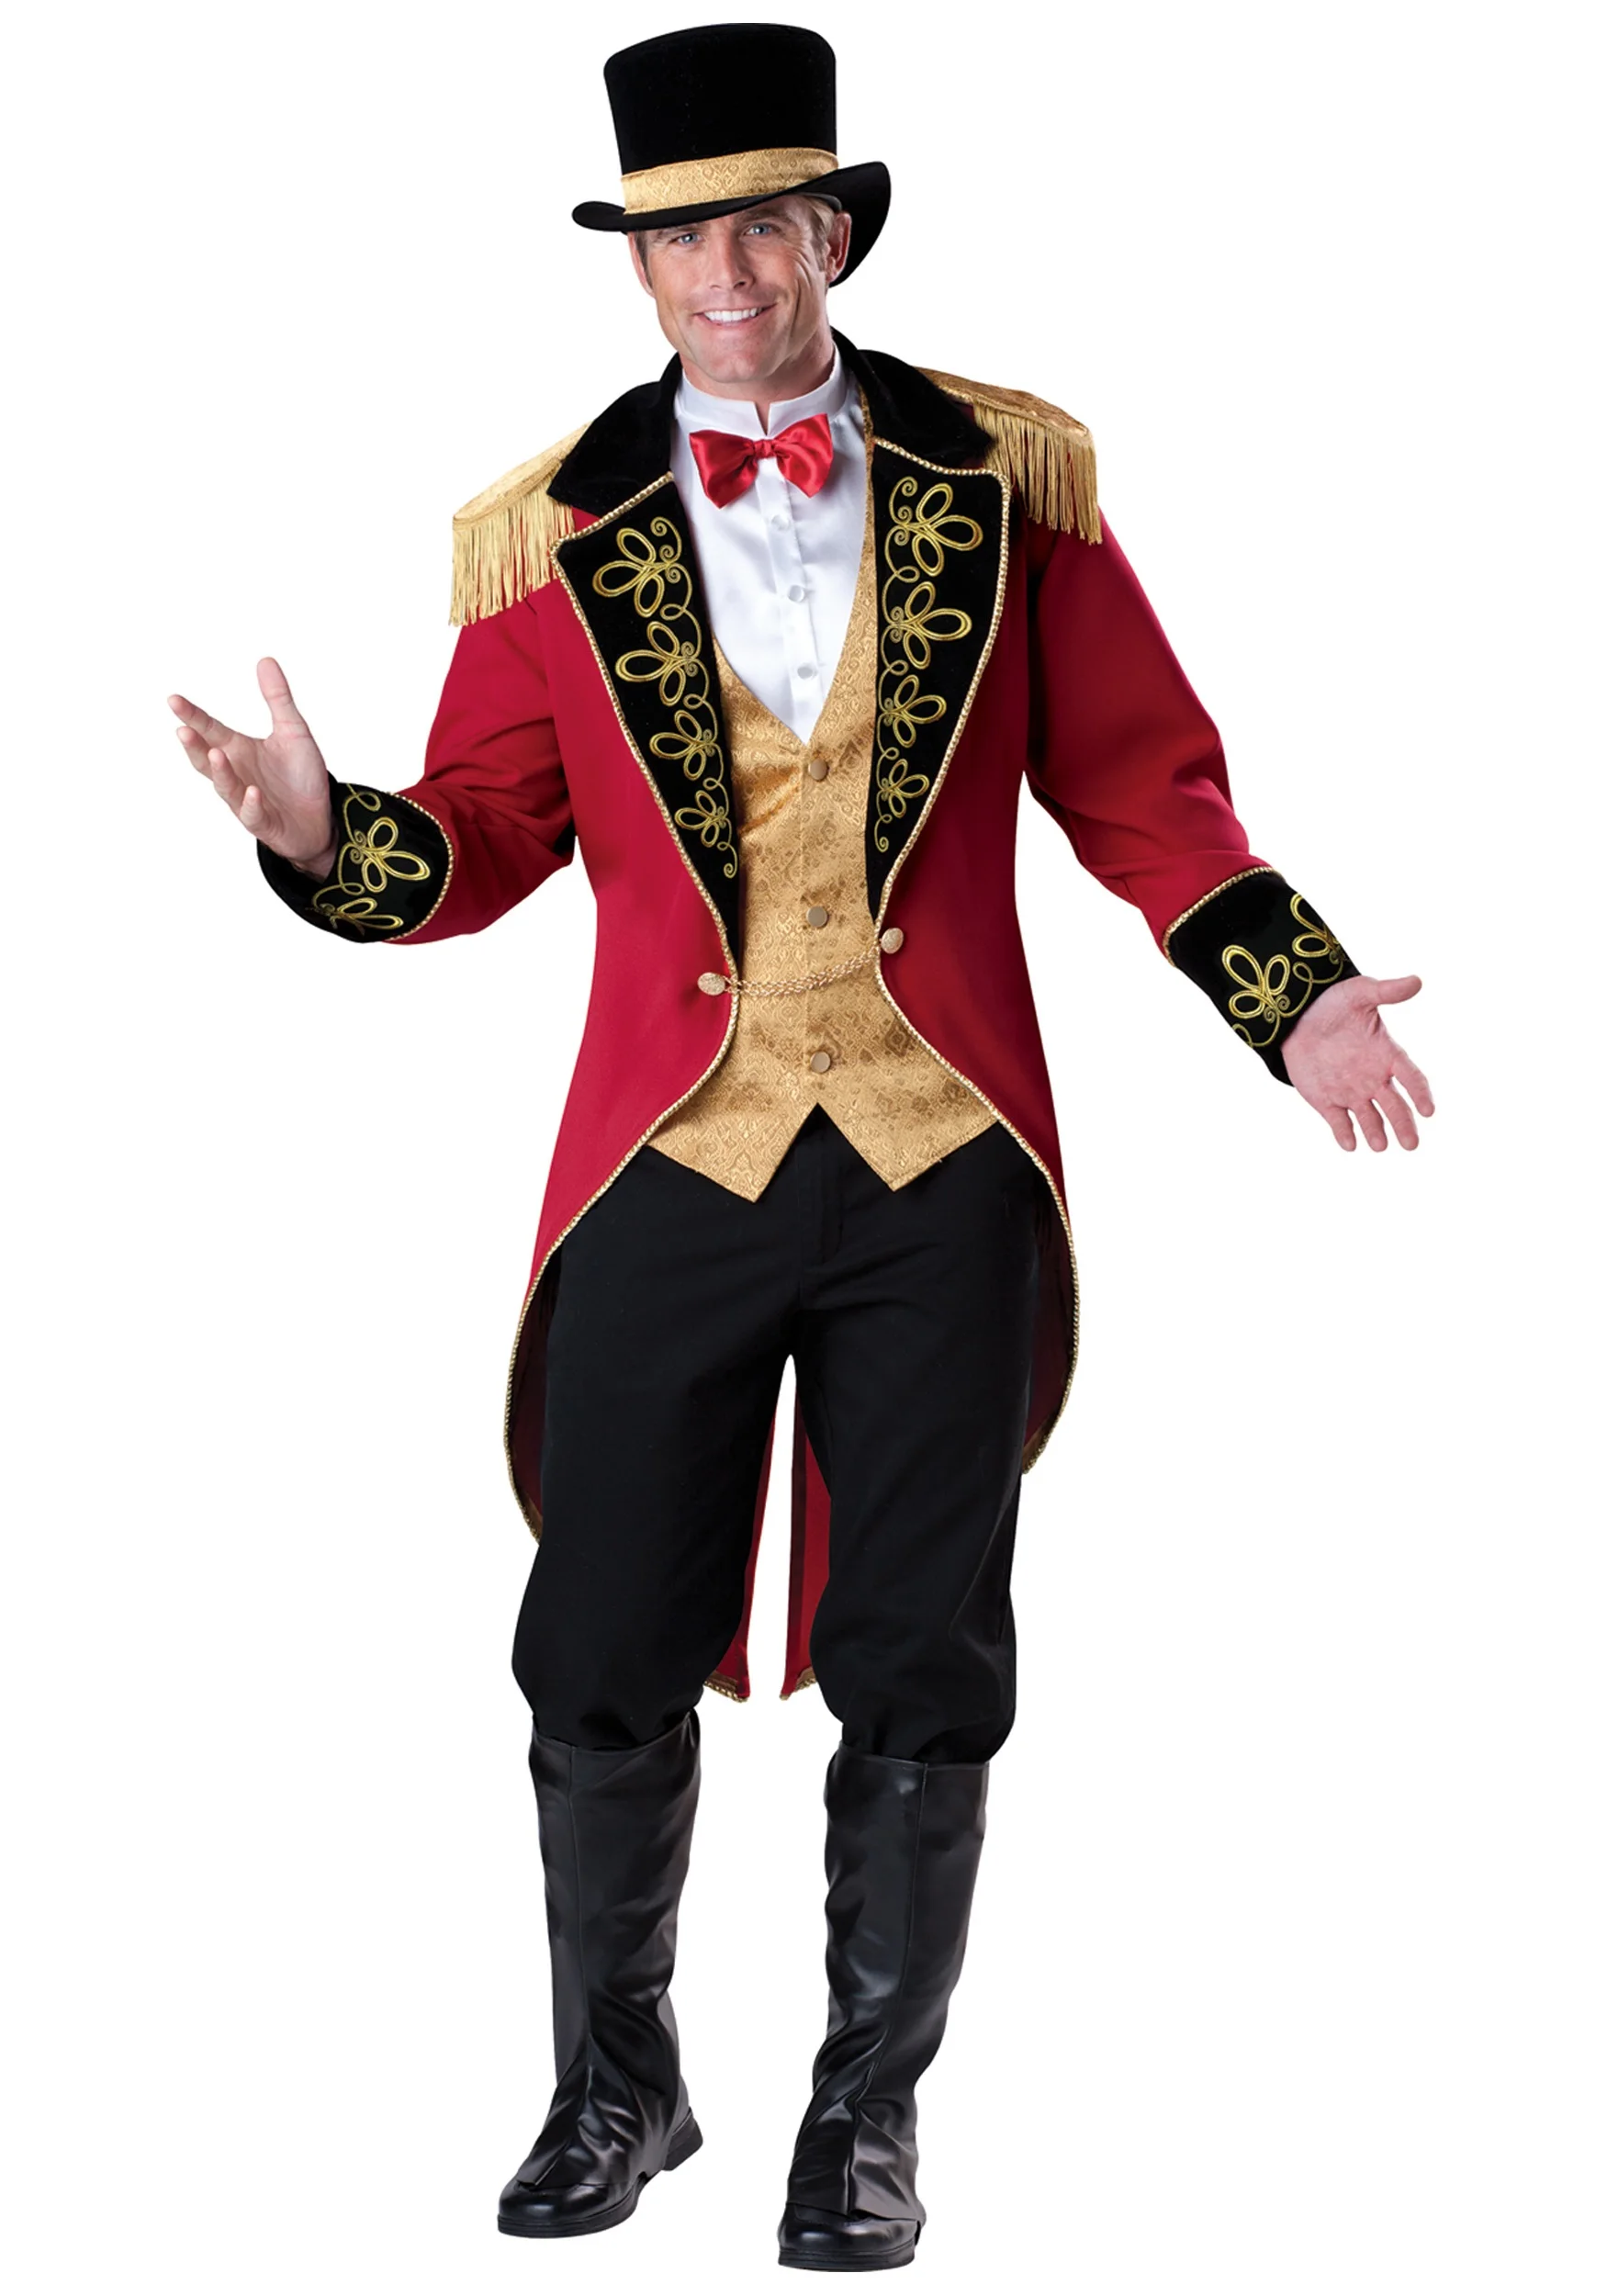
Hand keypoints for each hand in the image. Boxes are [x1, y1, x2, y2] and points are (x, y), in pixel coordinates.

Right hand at [168, 658, 335, 874]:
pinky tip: (252, 792)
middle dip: (195, 745)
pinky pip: (252, 815)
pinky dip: (251, 804)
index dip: (193, 715)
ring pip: (225, 787)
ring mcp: (246, 800)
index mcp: (239, 750)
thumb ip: (278, 698)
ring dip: (220, 772)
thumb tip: (265, 660)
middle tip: (183, 729)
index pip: (210, 729)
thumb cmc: (301, 776)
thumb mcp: (293, 731)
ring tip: (216, 753)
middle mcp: (237, 773)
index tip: (173, 700)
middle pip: (206, 759)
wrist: (320, 817)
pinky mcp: (264, 823)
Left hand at [1283, 975, 1433, 1150]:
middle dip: (1403, 1125)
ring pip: (1369, 1118)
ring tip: (1380, 1146)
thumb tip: (1417, 981)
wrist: (1296, 1016)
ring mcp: (1351, 1092)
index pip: (1411, 1077)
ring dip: (1375, 1132)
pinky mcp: (1326, 1101)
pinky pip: (1338, 1121)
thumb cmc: (1333, 1003)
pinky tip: (1350, 1144)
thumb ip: (1387, 992)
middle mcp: (1374, 1078)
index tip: (1429, 1111)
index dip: (1420, 1093)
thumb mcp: (1359, 994)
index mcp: (1387, 1054)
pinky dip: (1344, 1134)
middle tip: (1412, 1145)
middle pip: (1394, 1106)